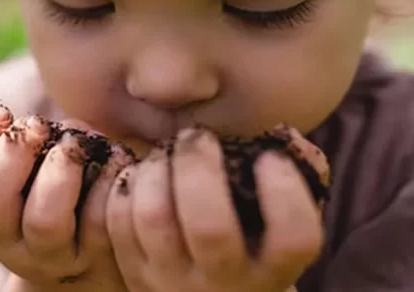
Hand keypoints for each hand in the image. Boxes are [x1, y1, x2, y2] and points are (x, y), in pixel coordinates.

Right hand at [0, 103, 133, 289]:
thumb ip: (24, 145)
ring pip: (43, 219)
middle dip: (12, 152)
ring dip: (60, 168)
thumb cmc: (65, 194)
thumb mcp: (34, 171)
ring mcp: (54, 257)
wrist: (104, 256)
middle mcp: (11, 243)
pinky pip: (99, 218)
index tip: (2, 112)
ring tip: (76, 144)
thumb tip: (34, 125)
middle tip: (38, 126)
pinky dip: (107, 177)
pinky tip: (115, 158)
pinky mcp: (99, 257)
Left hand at [106, 127, 323, 291]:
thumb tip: (286, 137)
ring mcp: (171, 282)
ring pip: (153, 218)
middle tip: (198, 136)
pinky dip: (124, 184)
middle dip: (198, 165)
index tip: (269, 158)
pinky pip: (116, 221)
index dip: (284, 191)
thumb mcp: (280, 226)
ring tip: (166, 152)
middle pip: (208, 224)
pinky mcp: (131, 274)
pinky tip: (141, 170)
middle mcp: (223, 283)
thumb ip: (297, 180)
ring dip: (156, 170)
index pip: (293, 237)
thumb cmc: (250, 246)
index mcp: (273, 270)